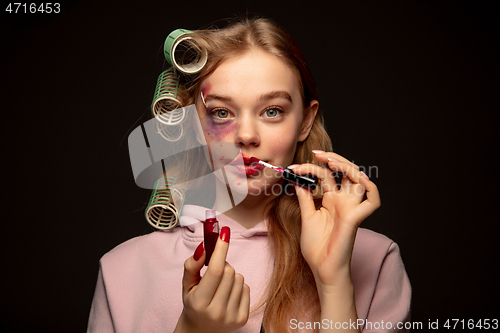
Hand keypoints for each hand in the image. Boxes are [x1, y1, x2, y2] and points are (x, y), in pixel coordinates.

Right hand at [174, 227, 249, 332]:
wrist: (201, 329)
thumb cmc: (193, 302)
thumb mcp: (186, 284)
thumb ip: (192, 265)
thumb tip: (203, 247)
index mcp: (200, 302)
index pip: (215, 270)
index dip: (221, 249)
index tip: (225, 233)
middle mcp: (216, 311)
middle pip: (229, 271)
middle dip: (223, 265)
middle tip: (215, 272)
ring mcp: (231, 317)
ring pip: (239, 278)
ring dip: (231, 276)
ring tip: (221, 286)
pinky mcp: (242, 319)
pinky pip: (246, 288)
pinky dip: (238, 286)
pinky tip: (228, 295)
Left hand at [291, 151, 380, 291]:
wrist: (322, 269)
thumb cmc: (316, 247)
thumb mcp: (307, 217)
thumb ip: (305, 198)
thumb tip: (298, 179)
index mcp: (331, 200)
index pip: (326, 175)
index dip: (311, 168)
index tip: (293, 168)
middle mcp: (343, 201)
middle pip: (345, 171)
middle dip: (332, 158)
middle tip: (316, 153)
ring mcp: (351, 208)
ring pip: (360, 179)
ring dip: (348, 166)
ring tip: (330, 161)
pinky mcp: (355, 218)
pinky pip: (373, 201)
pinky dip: (370, 188)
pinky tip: (357, 179)